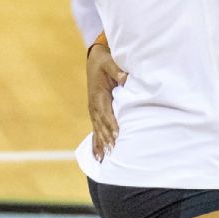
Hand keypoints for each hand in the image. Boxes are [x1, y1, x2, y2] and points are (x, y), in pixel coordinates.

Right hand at [86, 42, 126, 160]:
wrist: (95, 59)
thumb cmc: (104, 61)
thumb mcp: (111, 62)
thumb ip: (118, 71)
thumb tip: (125, 78)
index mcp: (98, 95)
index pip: (106, 112)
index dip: (112, 124)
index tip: (118, 134)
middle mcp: (94, 105)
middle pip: (101, 125)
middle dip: (107, 138)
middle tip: (114, 152)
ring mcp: (93, 110)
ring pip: (98, 130)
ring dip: (102, 143)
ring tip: (105, 158)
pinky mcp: (95, 112)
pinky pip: (95, 129)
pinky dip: (96, 142)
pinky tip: (98, 155)